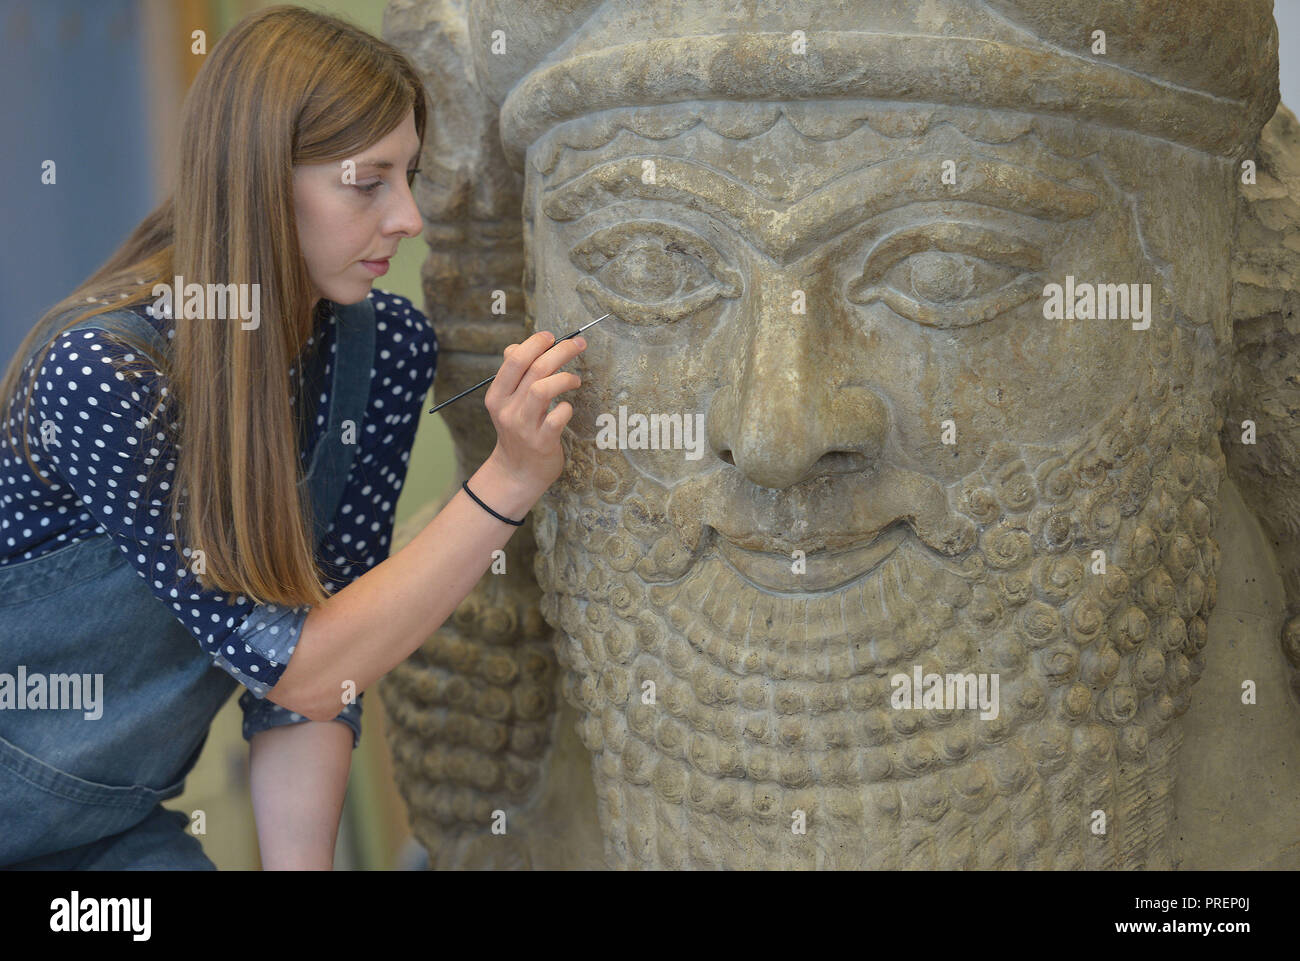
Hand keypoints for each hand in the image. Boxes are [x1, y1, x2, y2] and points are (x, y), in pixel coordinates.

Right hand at [483, 329, 586, 498]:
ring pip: (541, 389)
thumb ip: (513, 376)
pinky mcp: (541, 443)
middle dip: (559, 351)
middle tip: (578, 344)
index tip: (552, 336)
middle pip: (533, 369)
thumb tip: (519, 346)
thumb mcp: (506, 404)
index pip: (514, 359)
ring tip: (575, 380)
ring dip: (563, 378)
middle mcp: (507, 409)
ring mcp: (523, 427)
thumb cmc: (518, 432)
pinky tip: (568, 409)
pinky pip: (556, 418)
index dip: (535, 343)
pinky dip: (566, 408)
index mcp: (497, 395)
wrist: (516, 473)